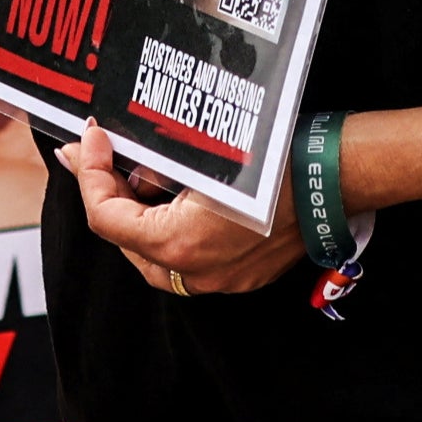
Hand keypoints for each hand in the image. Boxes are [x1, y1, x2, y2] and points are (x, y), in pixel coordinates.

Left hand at [58, 124, 307, 298]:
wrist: (333, 179)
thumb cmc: (274, 161)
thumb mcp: (201, 156)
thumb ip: (149, 163)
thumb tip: (111, 155)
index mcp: (176, 245)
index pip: (105, 217)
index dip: (88, 174)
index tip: (88, 141)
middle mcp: (194, 274)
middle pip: (126, 241)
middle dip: (111, 197)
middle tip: (102, 157)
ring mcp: (220, 280)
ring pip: (157, 254)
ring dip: (143, 215)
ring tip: (144, 173)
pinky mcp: (242, 276)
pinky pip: (192, 258)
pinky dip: (177, 228)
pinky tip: (183, 196)